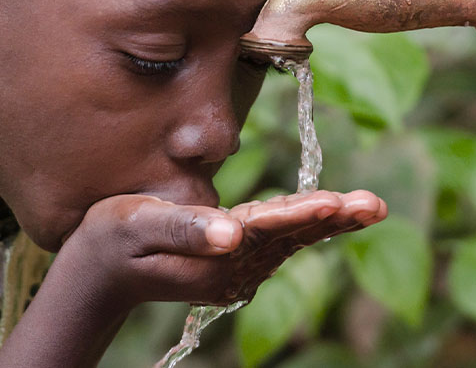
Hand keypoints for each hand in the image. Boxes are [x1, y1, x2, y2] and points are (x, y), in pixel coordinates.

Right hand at [56, 189, 386, 311]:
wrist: (98, 273)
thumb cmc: (113, 240)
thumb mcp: (139, 226)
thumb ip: (186, 228)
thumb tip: (233, 233)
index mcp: (215, 257)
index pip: (268, 229)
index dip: (304, 212)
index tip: (339, 203)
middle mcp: (233, 269)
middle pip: (292, 237)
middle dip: (336, 218)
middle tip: (377, 206)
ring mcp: (236, 270)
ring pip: (292, 240)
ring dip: (331, 222)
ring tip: (369, 207)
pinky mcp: (234, 264)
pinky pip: (279, 241)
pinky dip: (307, 225)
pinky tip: (333, 214)